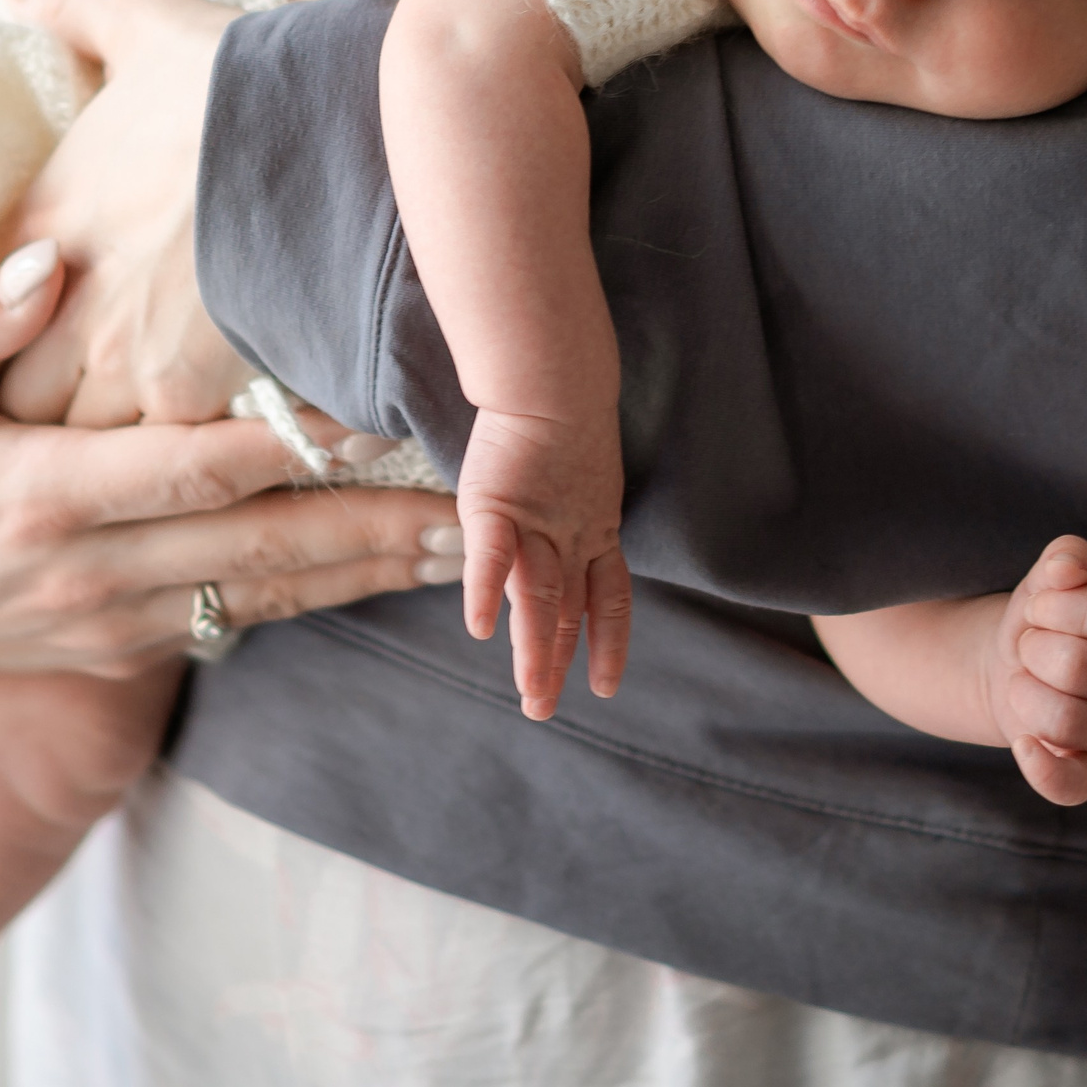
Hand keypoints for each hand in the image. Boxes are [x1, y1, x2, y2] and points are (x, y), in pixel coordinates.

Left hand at [0, 0, 250, 428]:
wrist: (341, 133)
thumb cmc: (243, 80)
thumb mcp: (147, 22)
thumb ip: (70, 7)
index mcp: (38, 218)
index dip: (5, 324)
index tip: (43, 322)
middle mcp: (56, 301)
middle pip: (12, 396)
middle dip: (44, 399)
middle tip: (92, 389)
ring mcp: (115, 360)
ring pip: (76, 441)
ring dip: (108, 437)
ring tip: (154, 426)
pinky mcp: (186, 401)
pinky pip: (156, 459)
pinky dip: (182, 454)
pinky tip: (216, 435)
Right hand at [0, 243, 461, 681]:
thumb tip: (42, 266)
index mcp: (43, 494)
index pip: (198, 463)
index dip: (296, 442)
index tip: (383, 411)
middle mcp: (92, 568)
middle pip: (264, 544)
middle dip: (379, 525)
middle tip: (483, 498)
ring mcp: (113, 619)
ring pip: (269, 595)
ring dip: (373, 572)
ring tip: (478, 544)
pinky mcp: (124, 648)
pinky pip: (241, 623)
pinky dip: (322, 600)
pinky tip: (392, 578)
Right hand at [455, 398, 631, 722]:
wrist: (552, 375)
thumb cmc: (563, 411)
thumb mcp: (578, 473)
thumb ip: (568, 511)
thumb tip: (559, 537)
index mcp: (598, 529)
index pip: (607, 599)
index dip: (608, 643)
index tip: (606, 686)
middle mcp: (574, 535)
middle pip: (568, 609)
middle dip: (557, 663)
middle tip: (542, 710)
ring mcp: (538, 522)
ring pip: (539, 597)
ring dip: (534, 650)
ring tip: (531, 696)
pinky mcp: (497, 504)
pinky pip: (491, 556)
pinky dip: (483, 593)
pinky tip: (478, 630)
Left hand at [987, 535, 1086, 806]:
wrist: (1006, 664)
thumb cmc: (1037, 619)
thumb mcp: (1046, 579)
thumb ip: (1065, 558)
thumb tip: (1069, 569)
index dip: (1054, 607)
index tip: (1038, 610)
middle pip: (1080, 668)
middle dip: (1034, 650)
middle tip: (1029, 649)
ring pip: (1067, 720)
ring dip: (1024, 694)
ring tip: (1023, 682)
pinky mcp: (1083, 768)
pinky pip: (1074, 786)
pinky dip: (1043, 769)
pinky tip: (1023, 744)